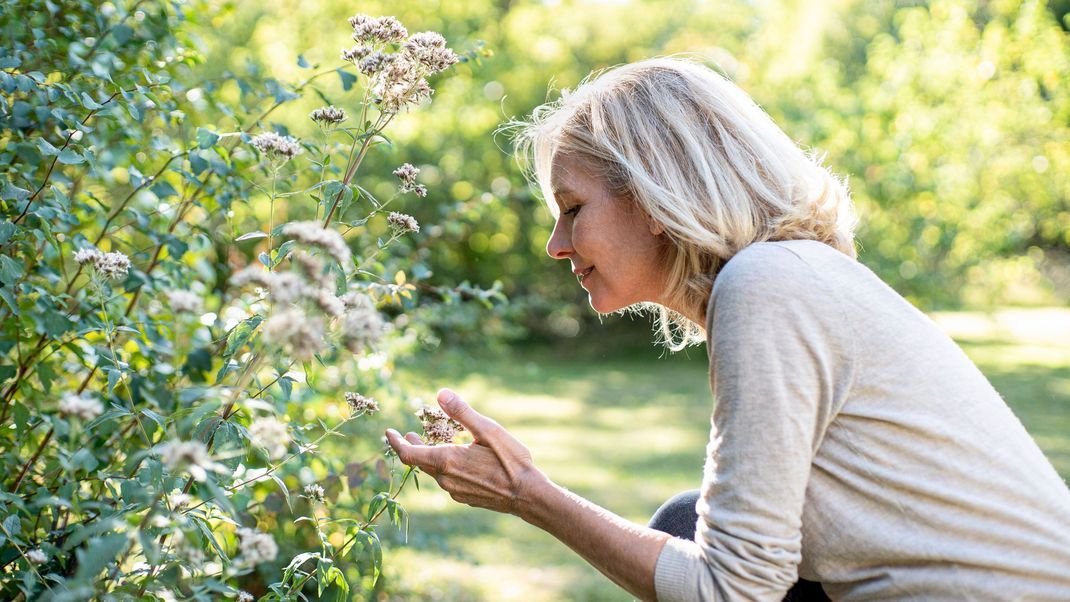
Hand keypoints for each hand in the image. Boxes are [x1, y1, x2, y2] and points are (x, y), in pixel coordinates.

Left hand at [385, 388, 547, 516]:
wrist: (527, 496)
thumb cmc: (510, 461)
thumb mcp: (489, 431)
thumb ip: (463, 413)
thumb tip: (440, 394)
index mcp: (447, 460)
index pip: (408, 454)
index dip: (396, 442)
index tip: (388, 432)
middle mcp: (446, 479)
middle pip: (419, 462)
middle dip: (412, 447)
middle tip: (407, 435)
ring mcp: (455, 491)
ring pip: (434, 472)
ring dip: (429, 457)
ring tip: (431, 444)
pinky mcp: (465, 498)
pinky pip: (447, 480)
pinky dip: (444, 467)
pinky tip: (455, 461)